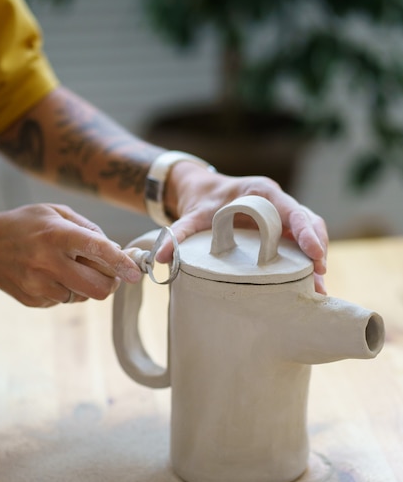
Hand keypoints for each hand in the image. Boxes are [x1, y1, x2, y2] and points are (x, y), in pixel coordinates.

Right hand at [0, 204, 141, 306]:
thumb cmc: (24, 225)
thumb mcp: (56, 212)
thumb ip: (89, 229)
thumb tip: (115, 250)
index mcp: (57, 235)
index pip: (99, 250)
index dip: (121, 263)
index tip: (135, 272)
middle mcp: (48, 262)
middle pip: (98, 287)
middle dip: (111, 282)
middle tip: (109, 273)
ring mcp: (39, 285)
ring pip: (84, 297)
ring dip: (87, 285)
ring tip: (70, 268)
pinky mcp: (34, 300)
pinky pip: (66, 301)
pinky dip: (68, 290)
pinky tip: (53, 275)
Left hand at [159, 163, 327, 293]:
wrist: (201, 192)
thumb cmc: (201, 202)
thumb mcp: (190, 216)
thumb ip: (177, 233)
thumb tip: (160, 259)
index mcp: (262, 192)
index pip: (293, 211)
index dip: (307, 232)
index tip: (315, 255)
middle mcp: (277, 201)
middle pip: (310, 221)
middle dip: (317, 248)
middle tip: (320, 277)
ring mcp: (281, 215)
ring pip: (310, 232)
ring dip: (315, 258)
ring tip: (318, 288)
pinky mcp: (280, 228)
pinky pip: (300, 242)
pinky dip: (306, 261)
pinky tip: (309, 284)